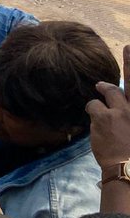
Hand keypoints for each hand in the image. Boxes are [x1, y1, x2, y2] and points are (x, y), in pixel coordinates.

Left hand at [88, 50, 129, 168]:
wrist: (129, 168)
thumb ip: (127, 114)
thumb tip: (122, 107)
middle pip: (127, 82)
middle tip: (128, 48)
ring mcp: (119, 110)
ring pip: (106, 92)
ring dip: (102, 94)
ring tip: (99, 102)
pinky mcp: (102, 117)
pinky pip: (92, 105)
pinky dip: (91, 110)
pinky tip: (95, 121)